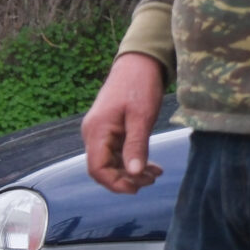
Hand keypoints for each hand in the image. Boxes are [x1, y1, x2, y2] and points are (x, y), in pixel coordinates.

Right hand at [82, 53, 166, 194]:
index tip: (137, 187)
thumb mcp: (142, 117)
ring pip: (112, 162)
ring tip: (155, 174)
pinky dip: (132, 160)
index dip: (114, 183)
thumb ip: (136, 146)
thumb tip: (133, 174)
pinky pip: (117, 152)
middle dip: (126, 179)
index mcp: (97, 131)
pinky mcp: (110, 130)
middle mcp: (94, 133)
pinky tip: (151, 165)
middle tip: (152, 180)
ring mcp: (101, 132)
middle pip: (103, 168)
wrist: (139, 62)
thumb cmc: (140, 85)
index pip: (96, 169)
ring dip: (131, 171)